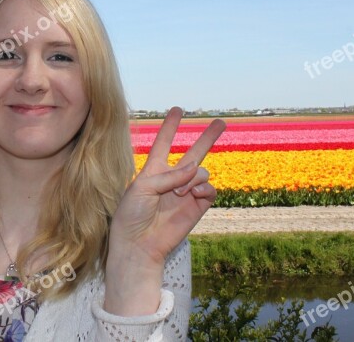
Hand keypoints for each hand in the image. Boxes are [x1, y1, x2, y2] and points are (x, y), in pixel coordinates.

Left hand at [109, 107, 225, 266]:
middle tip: (221, 122)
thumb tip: (194, 170)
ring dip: (193, 177)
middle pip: (193, 153)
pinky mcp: (197, 207)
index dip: (170, 127)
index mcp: (153, 171)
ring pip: (202, 172)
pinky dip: (203, 188)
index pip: (163, 144)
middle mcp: (172, 179)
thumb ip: (168, 176)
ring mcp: (186, 193)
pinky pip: (209, 190)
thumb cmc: (132, 215)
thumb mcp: (142, 187)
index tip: (178, 109)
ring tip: (180, 192)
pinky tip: (192, 194)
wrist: (139, 244)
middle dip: (207, 138)